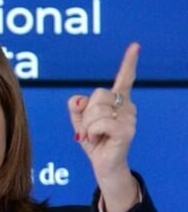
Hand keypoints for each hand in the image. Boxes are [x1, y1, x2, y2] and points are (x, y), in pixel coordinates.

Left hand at [68, 42, 139, 211]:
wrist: (102, 165)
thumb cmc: (94, 141)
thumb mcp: (80, 121)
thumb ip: (76, 107)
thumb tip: (78, 100)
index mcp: (117, 101)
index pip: (124, 79)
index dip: (129, 62)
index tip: (135, 46)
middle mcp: (127, 107)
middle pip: (98, 95)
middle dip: (86, 113)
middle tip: (90, 129)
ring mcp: (129, 119)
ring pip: (96, 110)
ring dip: (87, 125)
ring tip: (94, 136)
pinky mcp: (126, 131)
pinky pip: (100, 123)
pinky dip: (92, 132)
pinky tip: (98, 140)